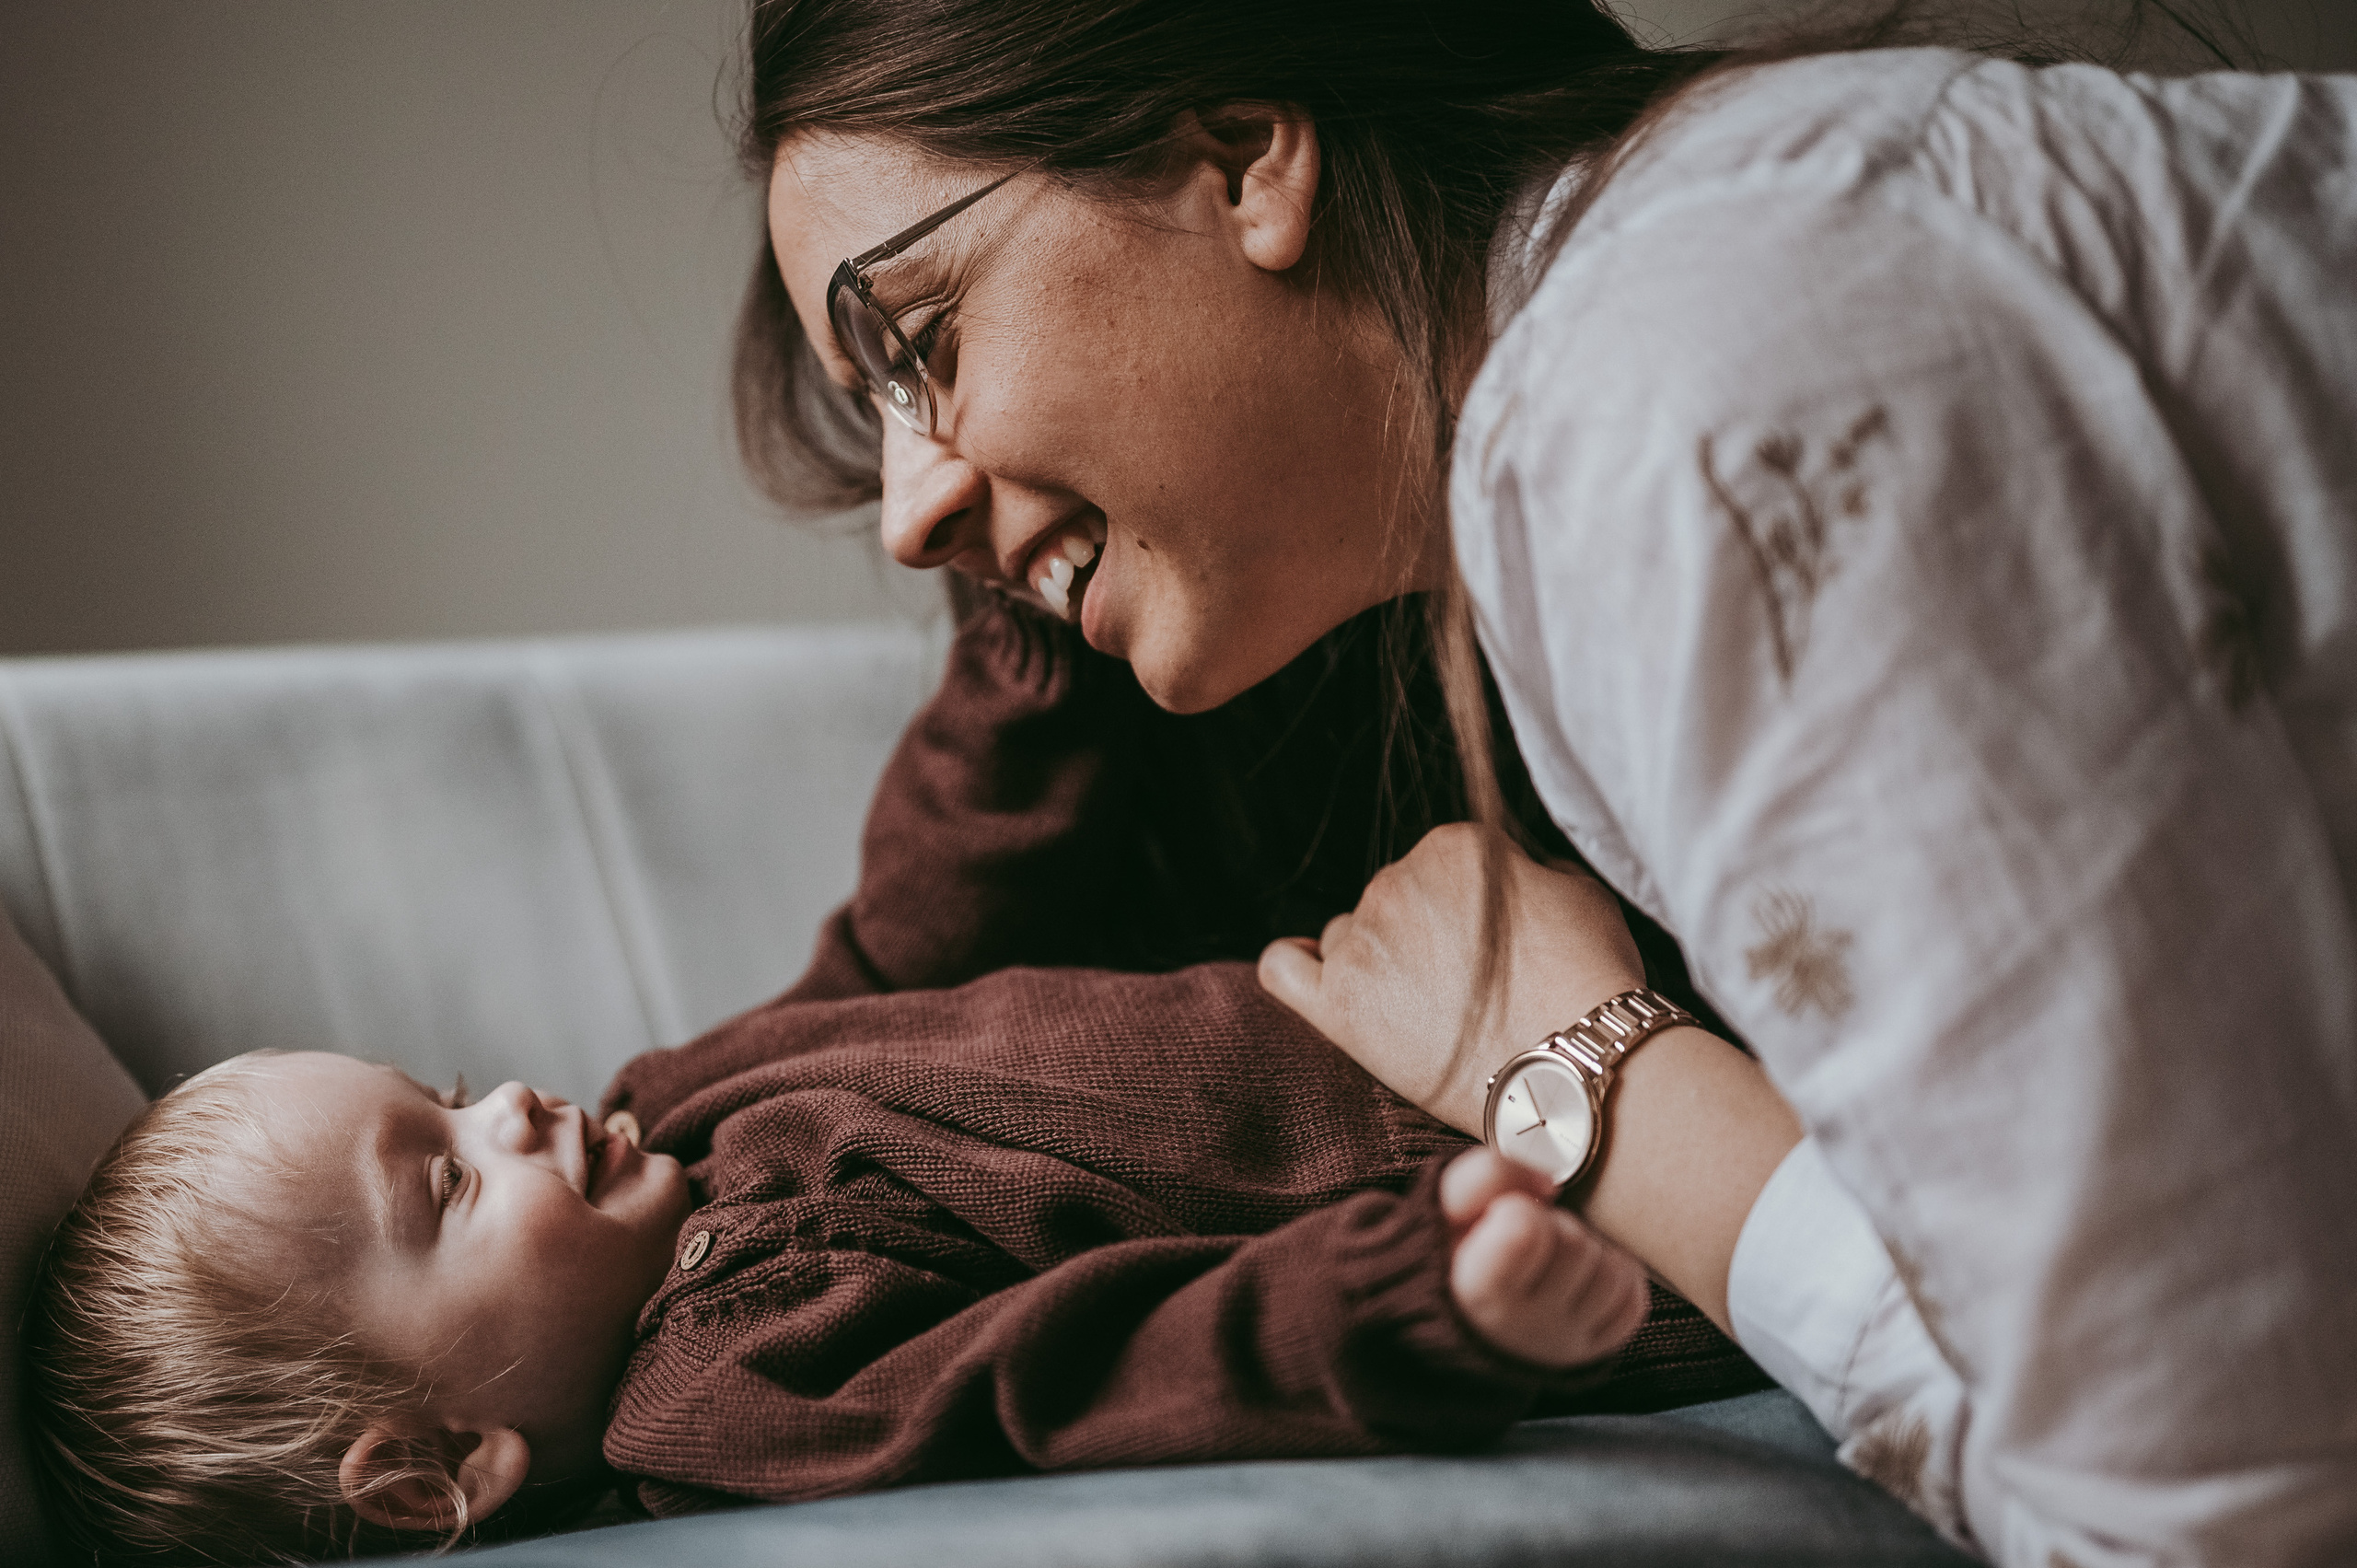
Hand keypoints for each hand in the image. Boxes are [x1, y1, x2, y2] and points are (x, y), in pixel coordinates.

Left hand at [1258, 823, 1643, 1134]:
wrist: (1569, 1068)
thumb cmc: (1588, 982)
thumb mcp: (1579, 893)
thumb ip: (1529, 871)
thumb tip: (1512, 875)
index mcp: (1452, 846)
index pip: (1442, 865)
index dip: (1472, 911)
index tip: (1498, 949)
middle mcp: (1395, 881)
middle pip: (1394, 900)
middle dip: (1425, 936)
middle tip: (1469, 989)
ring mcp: (1361, 943)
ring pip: (1348, 936)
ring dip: (1377, 961)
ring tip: (1425, 1009)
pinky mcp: (1337, 1006)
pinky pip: (1282, 969)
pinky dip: (1295, 967)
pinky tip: (1320, 983)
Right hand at [1443, 1149, 1648, 1368]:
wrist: (1459, 1311)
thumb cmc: (1453, 1251)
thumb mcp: (1445, 1204)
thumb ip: (1486, 1175)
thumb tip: (1549, 1183)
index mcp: (1478, 1291)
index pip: (1528, 1230)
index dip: (1519, 1207)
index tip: (1502, 1216)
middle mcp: (1525, 1326)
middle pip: (1576, 1244)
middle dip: (1555, 1225)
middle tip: (1525, 1234)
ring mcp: (1564, 1341)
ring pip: (1614, 1271)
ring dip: (1590, 1250)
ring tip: (1553, 1255)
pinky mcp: (1593, 1347)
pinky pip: (1633, 1299)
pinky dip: (1615, 1278)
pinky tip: (1580, 1274)